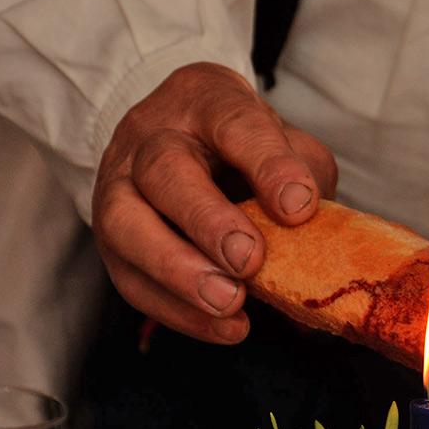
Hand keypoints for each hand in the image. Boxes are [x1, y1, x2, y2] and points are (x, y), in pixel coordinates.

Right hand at [91, 62, 337, 342]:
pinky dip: (175, 310)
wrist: (181, 140)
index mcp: (206, 102)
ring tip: (230, 302)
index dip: (268, 167)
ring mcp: (118, 185)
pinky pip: (129, 277)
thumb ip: (306, 177)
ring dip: (178, 272)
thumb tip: (320, 237)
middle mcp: (152, 137)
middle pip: (164, 170)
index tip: (298, 209)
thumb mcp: (287, 143)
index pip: (235, 125)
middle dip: (207, 221)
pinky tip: (222, 327)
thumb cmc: (245, 147)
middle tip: (249, 261)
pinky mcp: (109, 238)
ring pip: (125, 224)